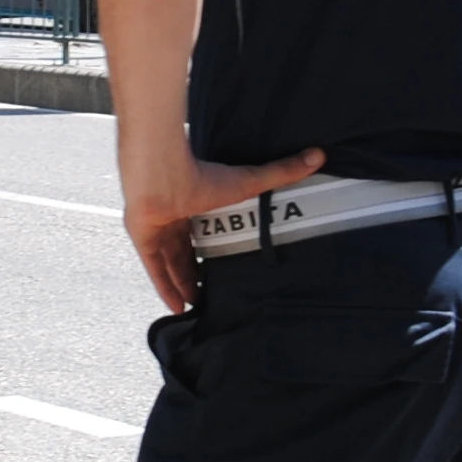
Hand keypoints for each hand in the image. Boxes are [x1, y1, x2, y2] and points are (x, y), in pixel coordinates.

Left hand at [122, 145, 326, 312]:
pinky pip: (153, 270)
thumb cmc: (203, 175)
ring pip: (169, 263)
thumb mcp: (248, 180)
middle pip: (184, 251)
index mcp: (194, 202)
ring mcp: (155, 229)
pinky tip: (175, 308)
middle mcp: (172, 217)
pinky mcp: (143, 240)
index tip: (225, 265)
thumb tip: (319, 154)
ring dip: (182, 283)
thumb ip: (282, 171)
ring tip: (197, 305)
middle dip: (196, 272)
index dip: (212, 250)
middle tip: (211, 293)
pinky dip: (164, 288)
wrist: (162, 174)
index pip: (203, 231)